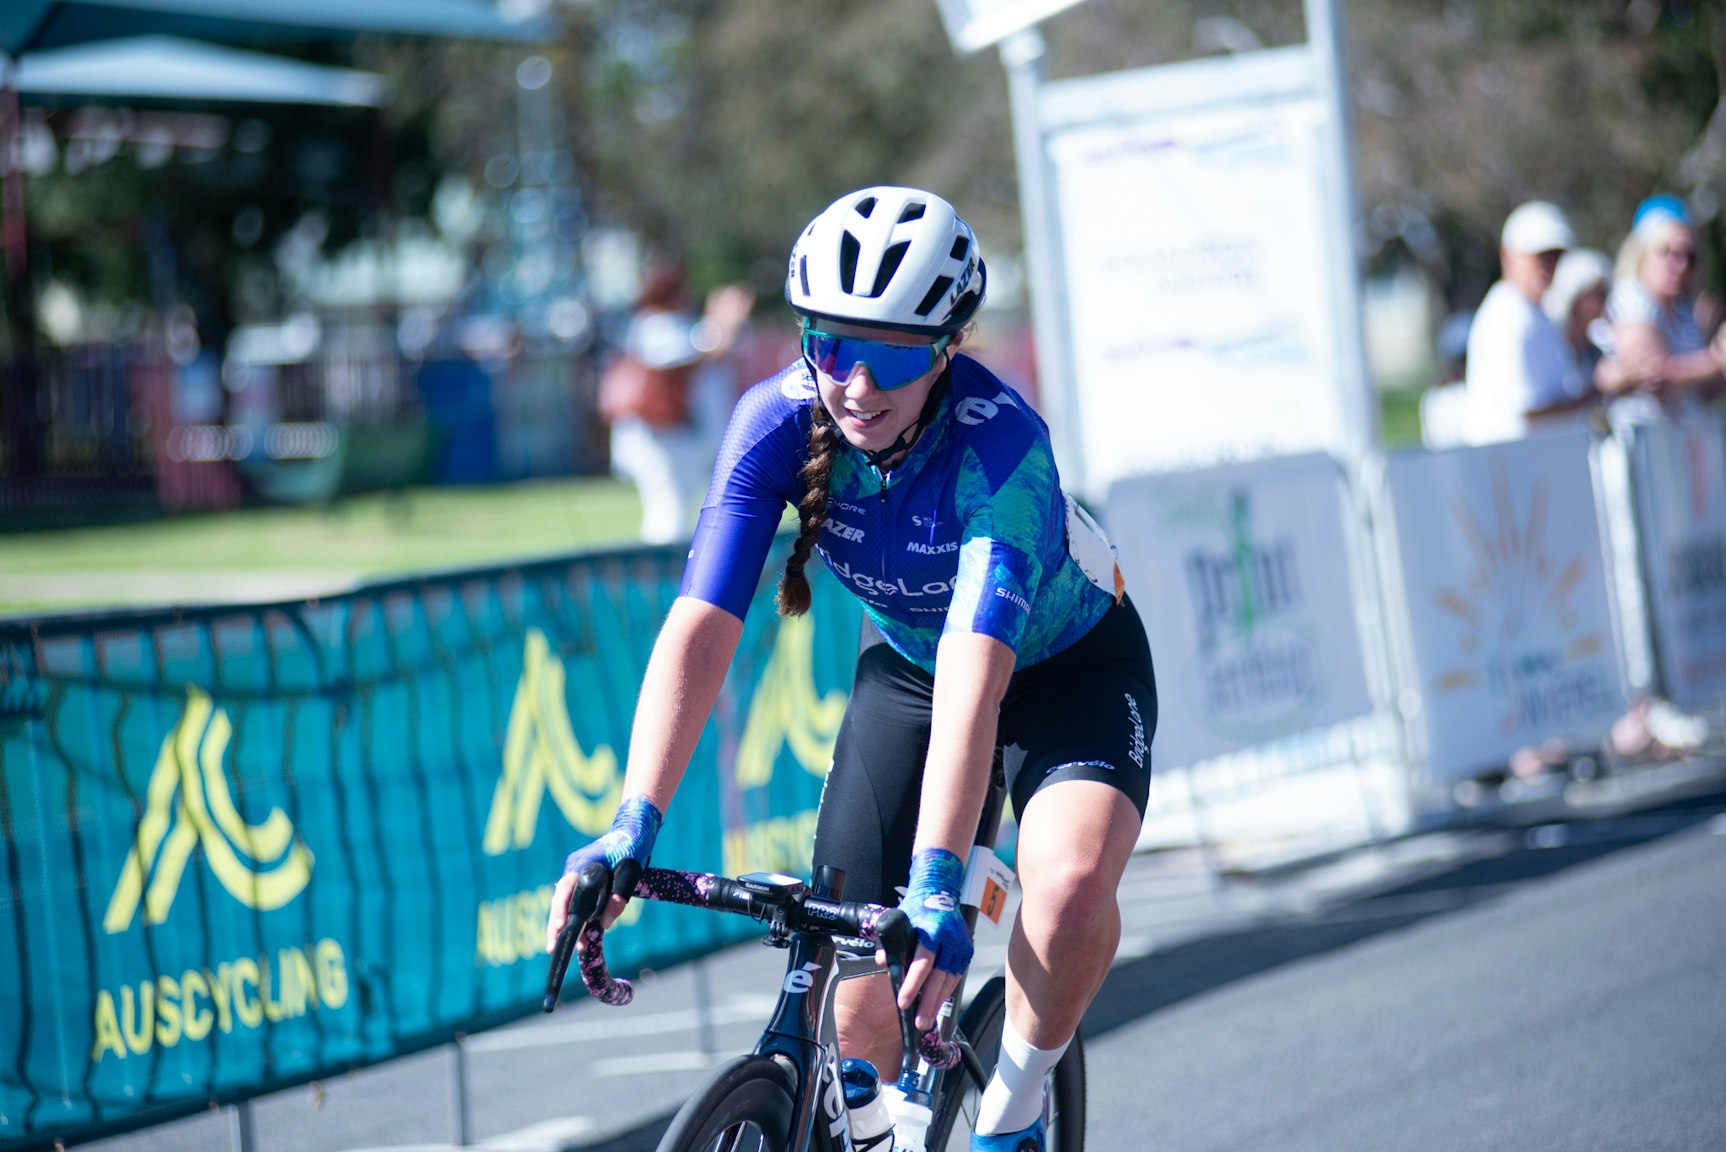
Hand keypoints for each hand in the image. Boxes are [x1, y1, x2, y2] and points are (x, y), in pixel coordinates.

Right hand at [545, 795, 661, 952]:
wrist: (633, 831)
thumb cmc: (632, 847)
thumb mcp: (630, 871)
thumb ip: (619, 895)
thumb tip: (606, 923)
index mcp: (582, 864)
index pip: (565, 889)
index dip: (561, 909)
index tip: (560, 927)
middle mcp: (574, 869)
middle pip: (560, 900)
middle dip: (555, 925)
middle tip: (553, 948)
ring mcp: (577, 875)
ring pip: (566, 903)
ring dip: (567, 925)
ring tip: (567, 948)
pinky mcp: (584, 881)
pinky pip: (576, 901)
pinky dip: (577, 918)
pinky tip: (580, 936)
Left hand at [889, 848, 970, 1031]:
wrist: (941, 890)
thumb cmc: (917, 907)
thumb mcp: (900, 920)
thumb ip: (891, 942)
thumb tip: (883, 963)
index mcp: (932, 929)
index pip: (922, 962)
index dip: (913, 983)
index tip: (903, 1001)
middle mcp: (949, 939)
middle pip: (939, 977)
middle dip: (928, 1002)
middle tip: (919, 1023)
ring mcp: (960, 946)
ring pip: (949, 980)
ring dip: (937, 1002)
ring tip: (927, 1021)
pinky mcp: (966, 952)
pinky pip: (956, 977)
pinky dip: (945, 992)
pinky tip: (936, 1005)